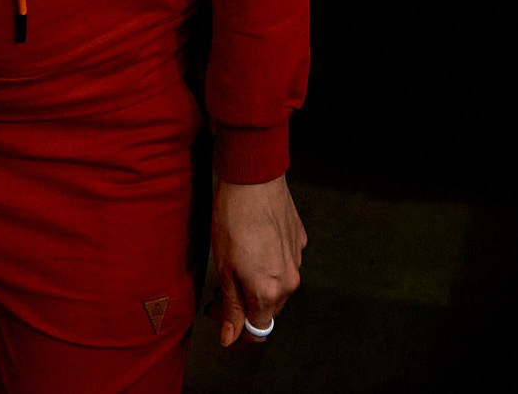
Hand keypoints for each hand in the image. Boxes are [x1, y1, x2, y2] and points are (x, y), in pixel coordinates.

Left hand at [209, 175, 305, 348]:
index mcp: (269, 293)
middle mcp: (290, 282)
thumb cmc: (232, 220)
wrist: (253, 179)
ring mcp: (298, 260)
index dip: (238, 333)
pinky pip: (284, 263)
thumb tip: (230, 338)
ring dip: (255, 287)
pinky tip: (251, 248)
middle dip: (243, 308)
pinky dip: (268, 264)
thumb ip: (231, 306)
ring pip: (276, 287)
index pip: (258, 330)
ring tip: (232, 269)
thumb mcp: (223, 268)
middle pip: (267, 310)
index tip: (222, 326)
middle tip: (217, 295)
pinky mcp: (300, 240)